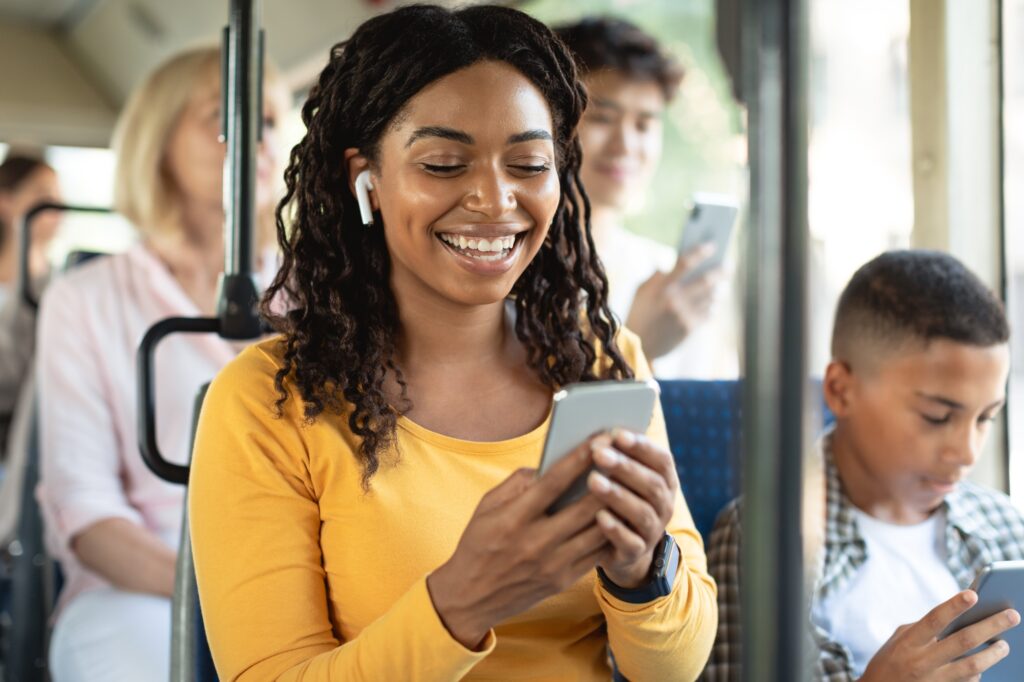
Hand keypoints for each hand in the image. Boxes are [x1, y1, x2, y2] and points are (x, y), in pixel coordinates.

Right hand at [426, 439, 610, 648]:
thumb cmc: (478, 543)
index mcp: (514, 518)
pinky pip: (596, 554)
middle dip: (608, 479)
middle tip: (625, 456)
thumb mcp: (487, 507)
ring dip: (616, 506)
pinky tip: (621, 515)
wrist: (471, 598)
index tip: (600, 438)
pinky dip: (611, 533)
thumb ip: (517, 482)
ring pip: (597, 531)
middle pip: (584, 507)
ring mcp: (553, 564)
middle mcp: (535, 541)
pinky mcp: (563, 580)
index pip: (554, 482)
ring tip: (630, 483)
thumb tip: (549, 464)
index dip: (580, 458)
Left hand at [587, 429, 679, 588]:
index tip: (618, 434)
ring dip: (617, 495)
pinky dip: (615, 529)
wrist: (624, 548)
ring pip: (642, 513)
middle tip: (599, 454)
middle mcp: (664, 505)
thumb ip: (619, 457)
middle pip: (652, 485)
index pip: (662, 460)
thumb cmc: (619, 500)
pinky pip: (630, 542)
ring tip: (593, 481)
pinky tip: (599, 516)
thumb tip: (599, 434)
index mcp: (665, 481)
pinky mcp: (636, 553)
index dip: (642, 447)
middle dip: (625, 467)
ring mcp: (652, 531)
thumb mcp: (624, 478)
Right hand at [625, 244, 722, 358]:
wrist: (638, 345)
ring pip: (710, 297)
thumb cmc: (640, 314)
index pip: (684, 263)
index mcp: (660, 286)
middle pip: (705, 280)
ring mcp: (683, 315)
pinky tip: (715, 301)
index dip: (699, 252)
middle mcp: (673, 299)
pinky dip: (714, 305)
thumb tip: (674, 262)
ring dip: (719, 289)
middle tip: (729, 265)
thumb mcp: (641, 291)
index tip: (712, 245)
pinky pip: (709, 313)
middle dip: (720, 271)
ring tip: (723, 284)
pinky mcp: (689, 329)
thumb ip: (658, 276)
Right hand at [860, 590, 1019, 681]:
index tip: (973, 594)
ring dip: (994, 654)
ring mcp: (933, 680)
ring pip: (973, 666)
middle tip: (1013, 616)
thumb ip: (922, 629)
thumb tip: (954, 619)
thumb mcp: (898, 641)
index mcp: (908, 642)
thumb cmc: (888, 662)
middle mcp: (921, 661)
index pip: (934, 619)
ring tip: (1005, 645)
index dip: (954, 606)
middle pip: (963, 641)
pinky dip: (979, 673)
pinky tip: (986, 665)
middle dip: (991, 626)